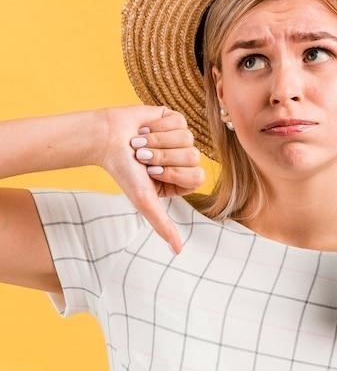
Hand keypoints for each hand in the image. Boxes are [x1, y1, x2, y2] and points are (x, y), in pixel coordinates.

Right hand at [99, 106, 204, 253]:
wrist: (105, 140)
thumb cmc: (124, 172)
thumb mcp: (145, 201)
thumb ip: (163, 225)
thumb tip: (178, 252)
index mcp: (182, 180)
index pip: (197, 176)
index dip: (173, 172)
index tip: (150, 172)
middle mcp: (184, 160)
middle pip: (193, 156)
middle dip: (163, 156)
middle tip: (142, 157)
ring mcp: (181, 138)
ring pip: (187, 138)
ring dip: (157, 141)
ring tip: (140, 143)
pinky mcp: (174, 119)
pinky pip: (178, 122)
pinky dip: (157, 127)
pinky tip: (144, 130)